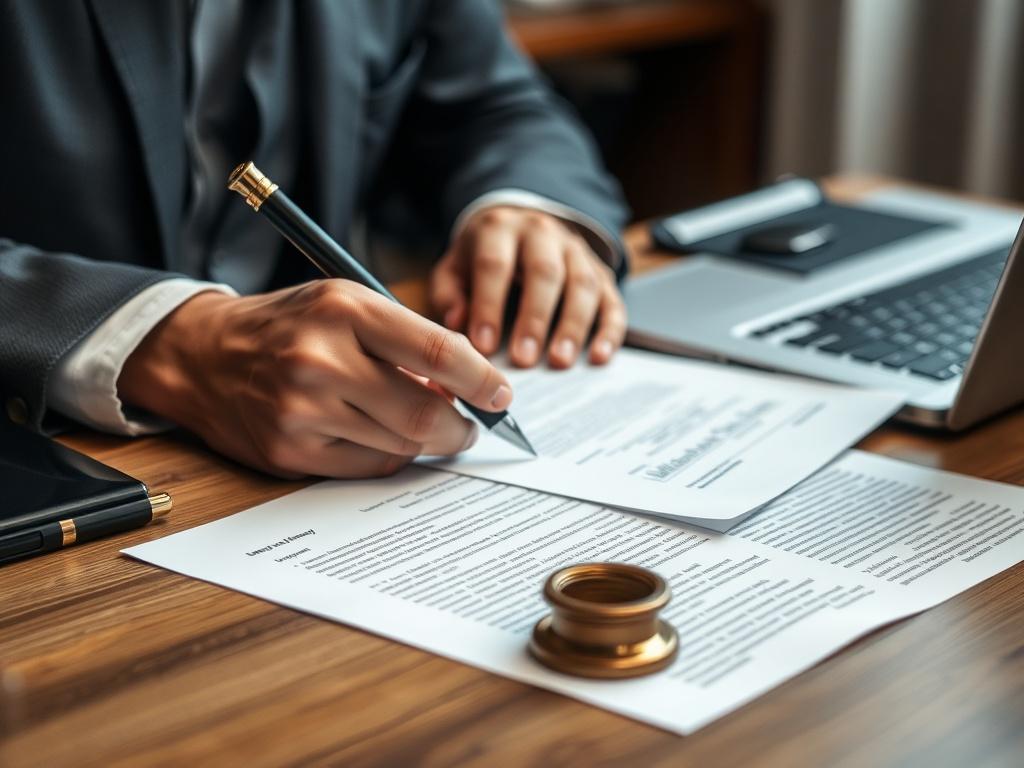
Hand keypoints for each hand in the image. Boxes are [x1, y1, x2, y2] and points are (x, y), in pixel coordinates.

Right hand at [117, 281, 512, 478]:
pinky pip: (369, 465)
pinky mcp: (290, 452)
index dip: (481, 379)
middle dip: (462, 427)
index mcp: (342, 309)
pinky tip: (382, 436)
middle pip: (425, 413)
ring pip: (402, 444)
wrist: (203, 355)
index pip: (436, 350)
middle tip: (471, 426)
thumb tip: (465, 387)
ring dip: (427, 441)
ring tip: (424, 424)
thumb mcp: (344, 303)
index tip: (501, 394)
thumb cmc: (289, 325)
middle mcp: (319, 359)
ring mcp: (301, 411)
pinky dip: (390, 455)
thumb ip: (404, 339)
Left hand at [430, 206, 625, 368]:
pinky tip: (600, 357)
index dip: (489, 306)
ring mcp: (576, 251)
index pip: (494, 265)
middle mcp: (542, 233)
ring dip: (573, 325)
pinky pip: (612, 300)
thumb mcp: (455, 267)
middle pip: (544, 273)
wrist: (520, 227)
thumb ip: (449, 294)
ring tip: (560, 362)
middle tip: (524, 360)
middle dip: (534, 318)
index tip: (485, 346)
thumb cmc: (482, 257)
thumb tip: (457, 325)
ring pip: (582, 284)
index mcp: (499, 229)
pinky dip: (609, 330)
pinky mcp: (601, 273)